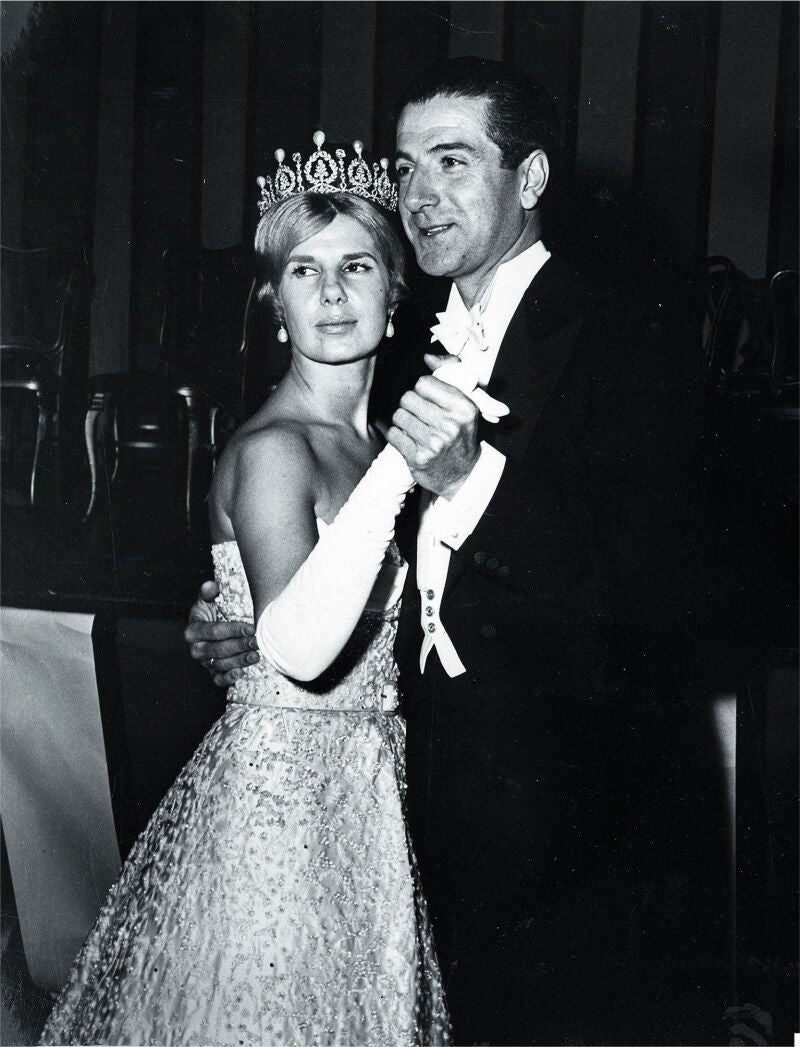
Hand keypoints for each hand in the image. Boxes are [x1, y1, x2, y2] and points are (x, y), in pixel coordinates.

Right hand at [184, 580, 259, 687]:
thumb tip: (211, 586)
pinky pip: (219, 680)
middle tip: (257, 642)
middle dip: (240, 646)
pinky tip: (242, 672)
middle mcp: (196, 649)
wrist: (212, 627)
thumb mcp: (207, 600)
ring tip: (256, 655)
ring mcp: (204, 662)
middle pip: (219, 649)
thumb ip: (208, 592)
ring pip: (221, 664)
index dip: (233, 630)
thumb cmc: (211, 611)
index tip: (251, 627)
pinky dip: (229, 678)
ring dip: (240, 661)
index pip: (215, 632)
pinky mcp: (212, 673)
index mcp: (193, 631)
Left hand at [386, 353, 479, 498]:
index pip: (424, 383)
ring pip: (398, 416)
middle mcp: (450, 424)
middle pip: (408, 398)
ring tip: (413, 427)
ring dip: (401, 421)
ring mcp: (433, 443)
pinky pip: (393, 434)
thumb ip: (448, 377)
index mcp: (463, 407)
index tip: (425, 399)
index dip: (421, 390)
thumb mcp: (464, 406)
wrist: (464, 474)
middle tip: (417, 415)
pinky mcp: (418, 458)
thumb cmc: (461, 436)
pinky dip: (395, 434)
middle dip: (409, 405)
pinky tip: (405, 438)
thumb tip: (427, 356)